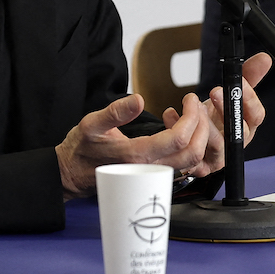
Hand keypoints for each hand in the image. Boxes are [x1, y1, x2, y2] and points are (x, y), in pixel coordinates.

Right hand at [55, 53, 274, 197]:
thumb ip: (115, 112)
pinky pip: (182, 164)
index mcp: (137, 155)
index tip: (189, 98)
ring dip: (199, 137)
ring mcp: (153, 175)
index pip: (178, 138)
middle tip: (196, 104)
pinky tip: (184, 129)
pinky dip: (192, 146)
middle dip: (202, 125)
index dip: (190, 116)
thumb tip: (138, 99)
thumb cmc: (81, 148)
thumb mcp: (91, 124)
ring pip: (191, 161)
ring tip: (194, 114)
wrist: (72, 174)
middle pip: (193, 152)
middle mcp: (149, 168)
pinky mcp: (153, 175)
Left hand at [160, 52, 272, 177]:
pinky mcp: (198, 166)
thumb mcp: (230, 95)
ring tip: (194, 105)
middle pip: (238, 132)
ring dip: (205, 124)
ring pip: (216, 146)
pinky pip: (190, 154)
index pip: (256, 116)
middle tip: (215, 92)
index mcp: (246, 127)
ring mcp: (217, 157)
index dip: (249, 99)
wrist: (192, 137)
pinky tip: (172, 115)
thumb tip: (264, 58)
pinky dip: (178, 131)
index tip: (239, 82)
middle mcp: (234, 144)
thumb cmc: (215, 118)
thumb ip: (247, 76)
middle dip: (226, 110)